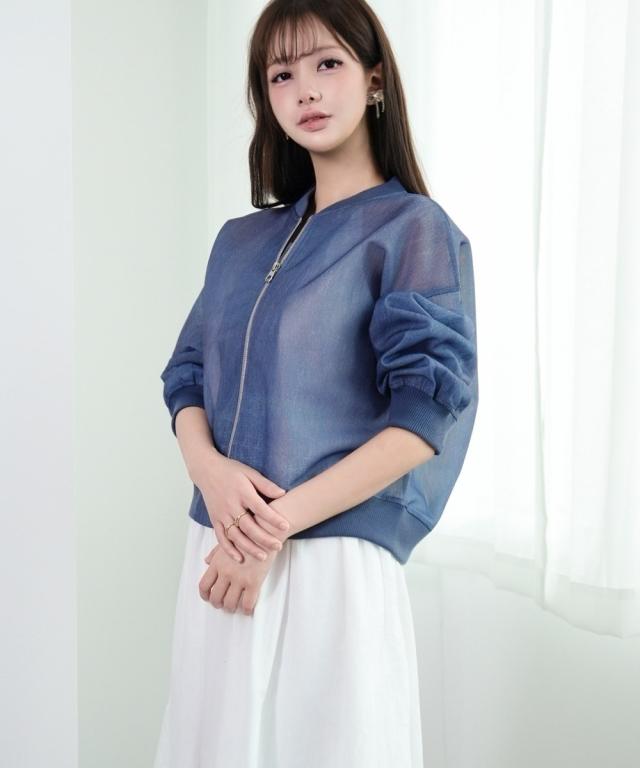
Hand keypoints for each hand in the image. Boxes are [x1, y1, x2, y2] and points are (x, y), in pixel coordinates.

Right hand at [189, 450, 291, 564]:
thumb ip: (265, 484)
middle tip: (278, 546)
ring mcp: (221, 514)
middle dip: (264, 538)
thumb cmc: (232, 471)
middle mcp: (231, 505)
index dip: (273, 518)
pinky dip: (229, 549)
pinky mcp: (214, 520)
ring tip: (263, 557)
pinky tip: (240, 559)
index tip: (286, 526)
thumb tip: (283, 493)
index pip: (260, 508)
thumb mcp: (250, 473)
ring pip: (235, 535)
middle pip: (248, 526)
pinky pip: (221, 537)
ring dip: (249, 548)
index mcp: (242, 492)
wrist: (207, 470)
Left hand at [199, 537, 278, 615]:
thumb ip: (216, 552)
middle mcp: (225, 572)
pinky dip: (246, 610)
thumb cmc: (247, 533)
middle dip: (218, 604)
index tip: (209, 598)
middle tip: (223, 604)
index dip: (205, 595)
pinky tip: (248, 609)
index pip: (204, 585)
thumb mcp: (227, 540)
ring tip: (235, 607)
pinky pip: (247, 604)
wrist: (265, 530)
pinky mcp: (254, 582)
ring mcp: (239, 578)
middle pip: (215, 597)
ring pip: (230, 604)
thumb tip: (206, 560)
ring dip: (231, 608)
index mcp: (217, 563)